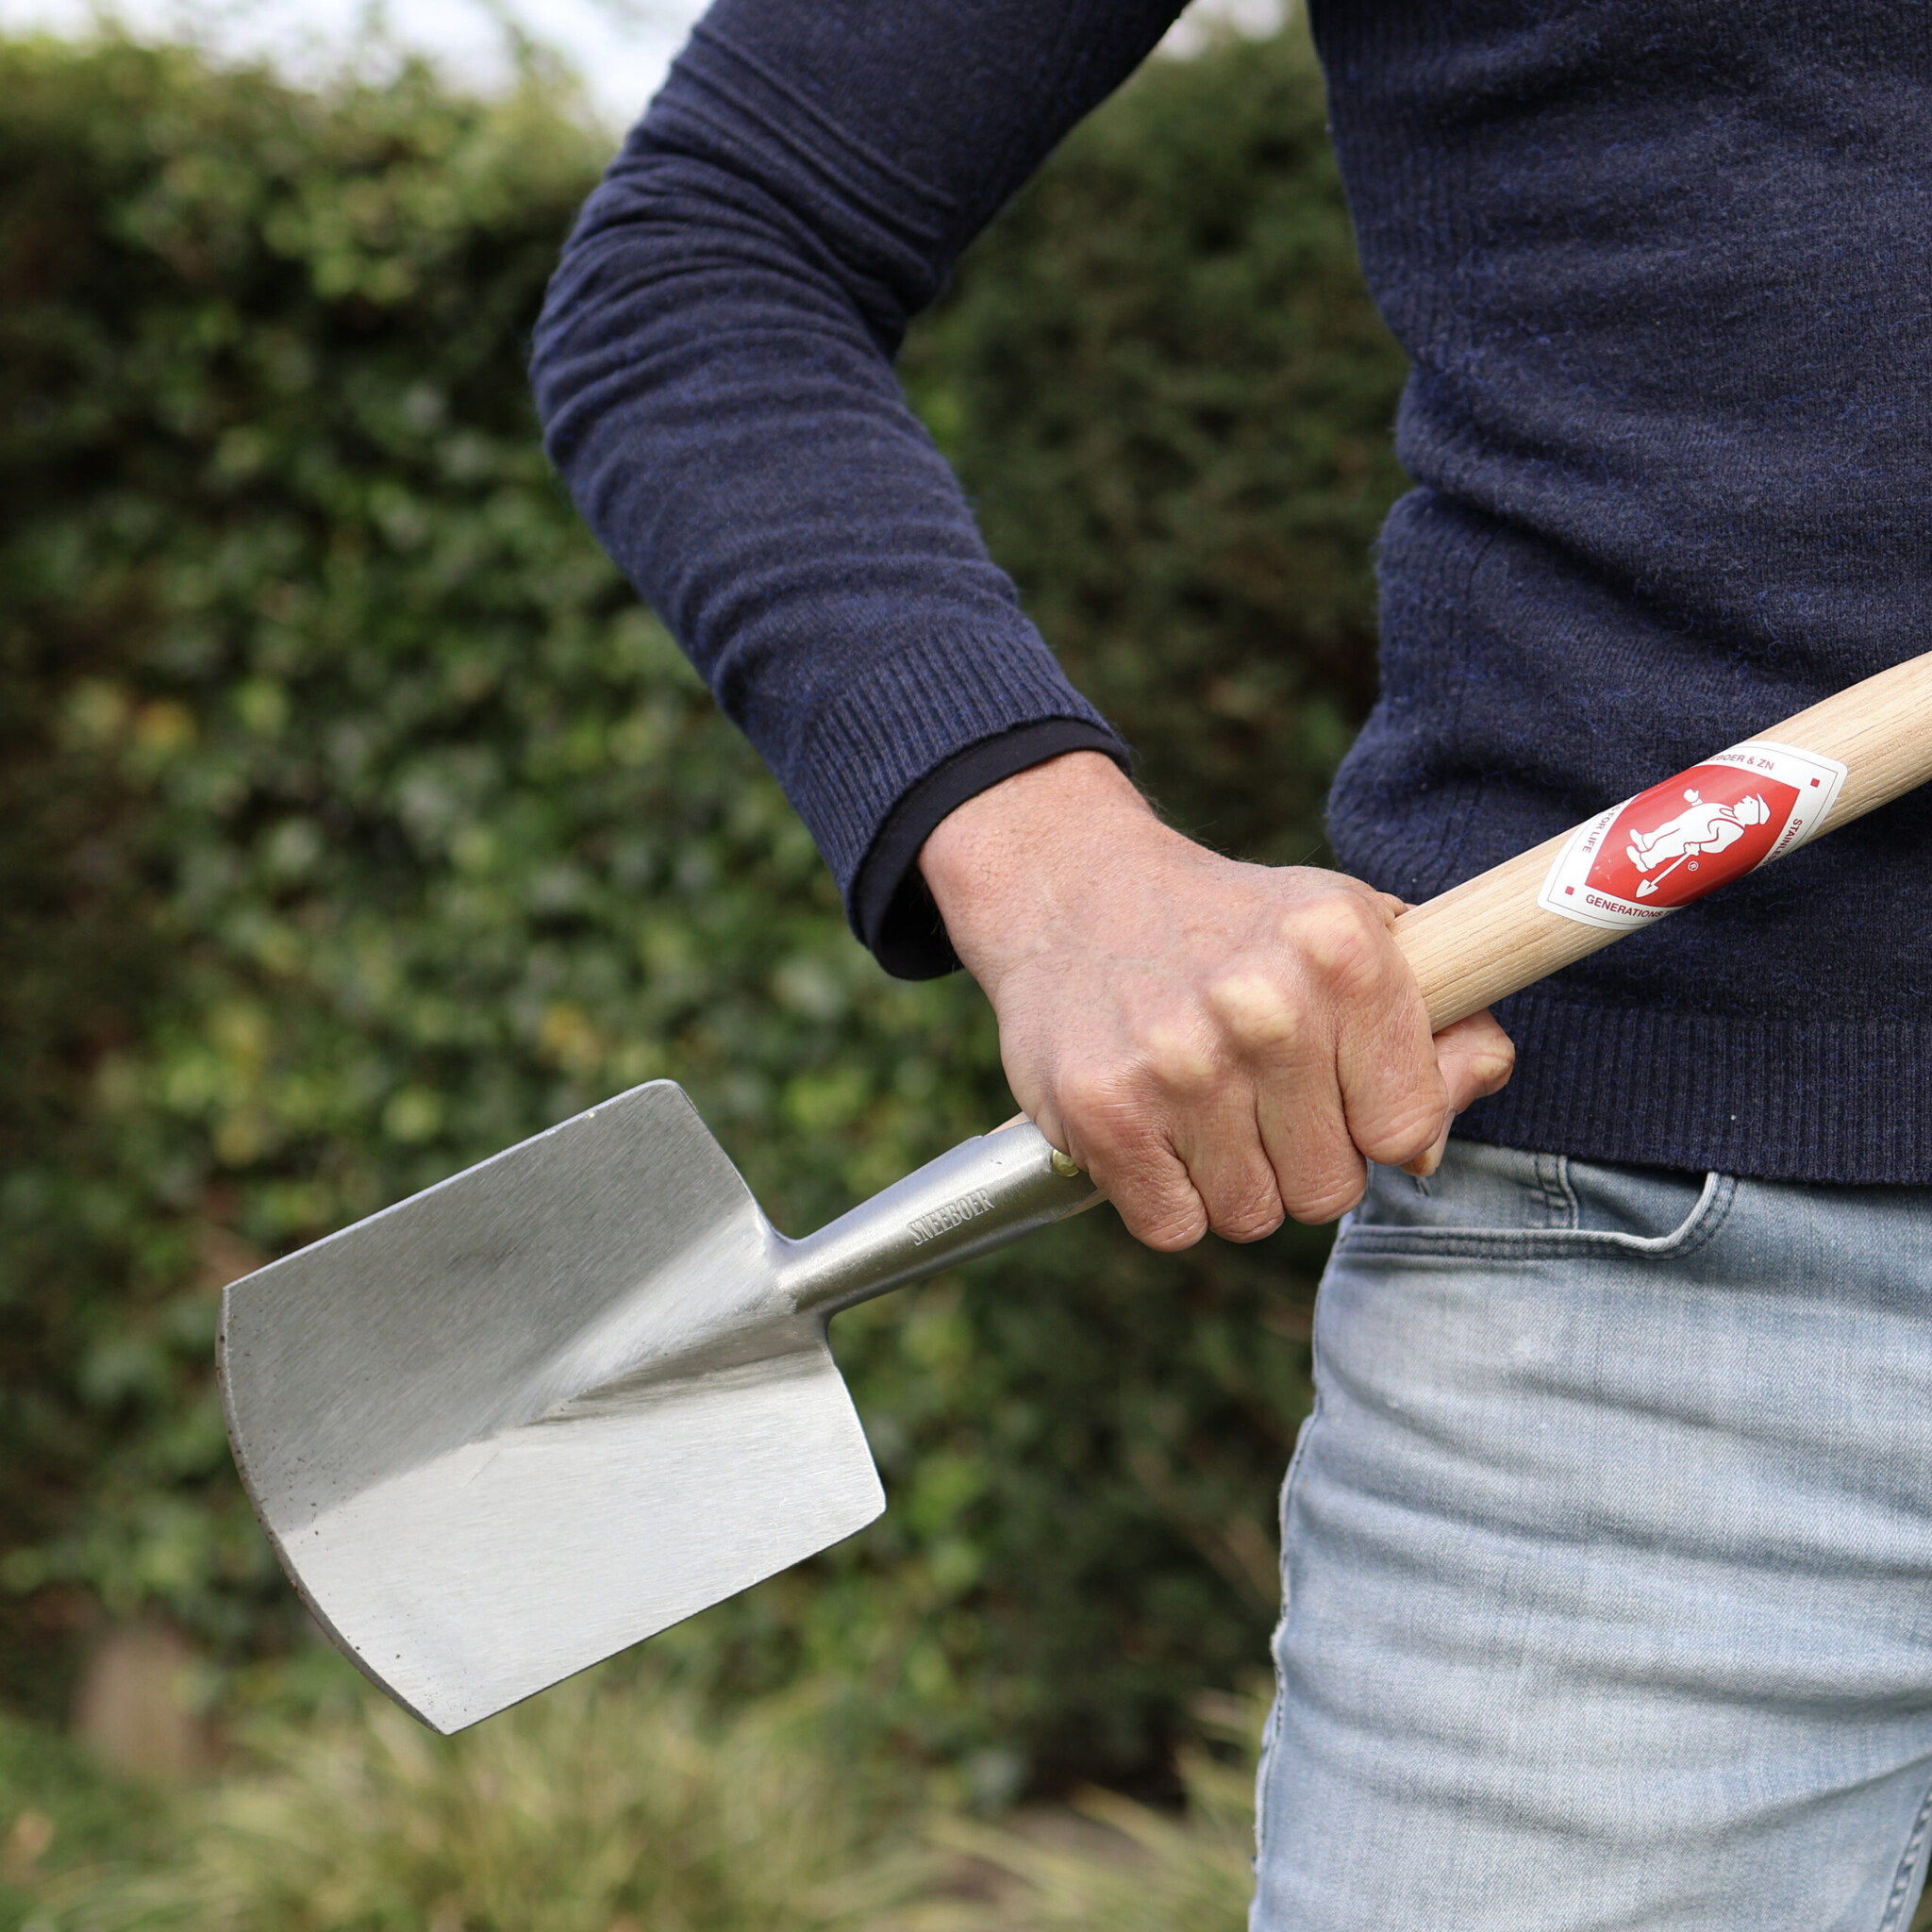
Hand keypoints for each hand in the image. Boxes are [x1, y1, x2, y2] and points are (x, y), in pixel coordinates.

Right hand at [919, 751, 1514, 1250]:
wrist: (1071, 889)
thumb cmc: (1232, 926)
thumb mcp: (1348, 931)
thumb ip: (1435, 1023)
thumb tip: (1442, 1126)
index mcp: (1343, 951)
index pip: (1407, 1131)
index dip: (1373, 1126)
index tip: (1336, 1090)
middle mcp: (1267, 1005)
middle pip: (1328, 1189)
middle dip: (1299, 1158)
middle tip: (1255, 1092)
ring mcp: (1179, 1061)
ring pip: (1251, 1214)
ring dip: (1230, 1177)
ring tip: (1201, 1101)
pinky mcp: (1104, 1109)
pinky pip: (1174, 1226)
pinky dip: (1164, 1193)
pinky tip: (1152, 1123)